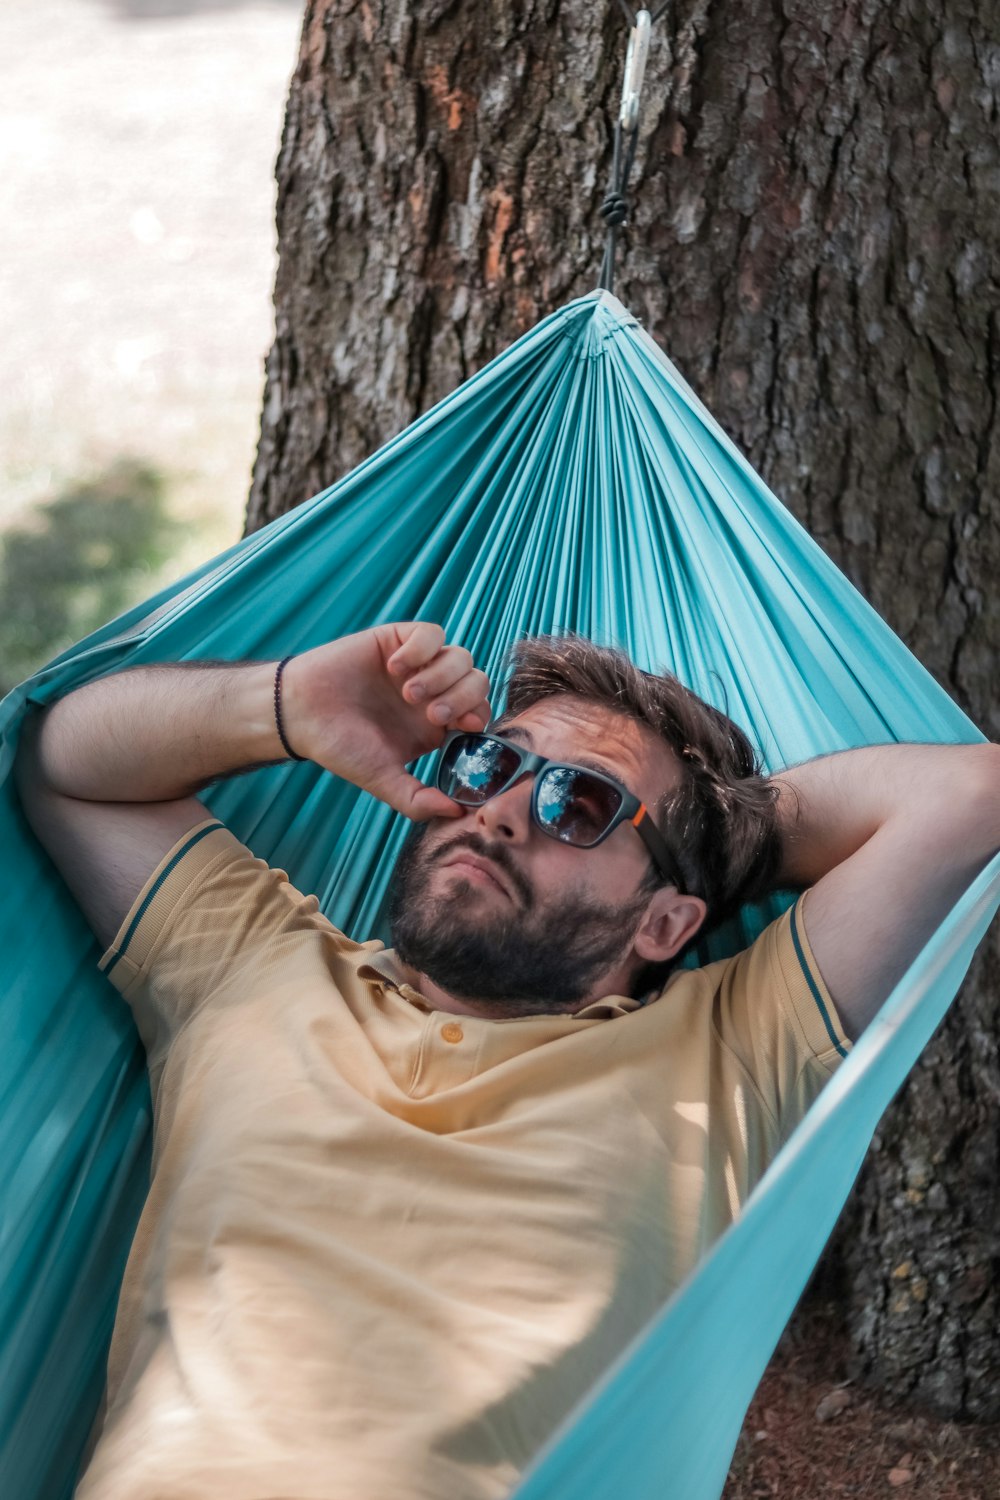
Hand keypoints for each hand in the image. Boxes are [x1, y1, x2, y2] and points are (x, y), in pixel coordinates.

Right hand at [281, 623, 490, 818]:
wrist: (299, 712)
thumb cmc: (339, 746)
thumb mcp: (382, 779)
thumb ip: (418, 800)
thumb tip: (458, 813)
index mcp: (435, 725)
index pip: (480, 713)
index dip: (479, 717)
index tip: (462, 728)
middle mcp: (432, 692)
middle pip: (477, 682)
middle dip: (462, 698)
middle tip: (431, 714)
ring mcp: (418, 664)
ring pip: (460, 656)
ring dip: (441, 676)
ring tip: (407, 693)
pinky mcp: (399, 639)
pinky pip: (432, 633)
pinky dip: (421, 649)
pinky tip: (394, 666)